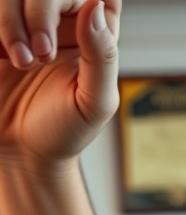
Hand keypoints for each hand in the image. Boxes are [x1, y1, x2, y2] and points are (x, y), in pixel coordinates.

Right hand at [0, 0, 121, 166]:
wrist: (20, 154)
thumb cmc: (64, 132)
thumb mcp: (94, 101)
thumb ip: (102, 54)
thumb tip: (95, 5)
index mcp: (94, 37)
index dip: (87, 0)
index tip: (75, 29)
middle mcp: (60, 24)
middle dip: (40, 10)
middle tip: (42, 55)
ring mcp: (23, 26)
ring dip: (13, 22)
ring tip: (21, 62)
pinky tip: (3, 57)